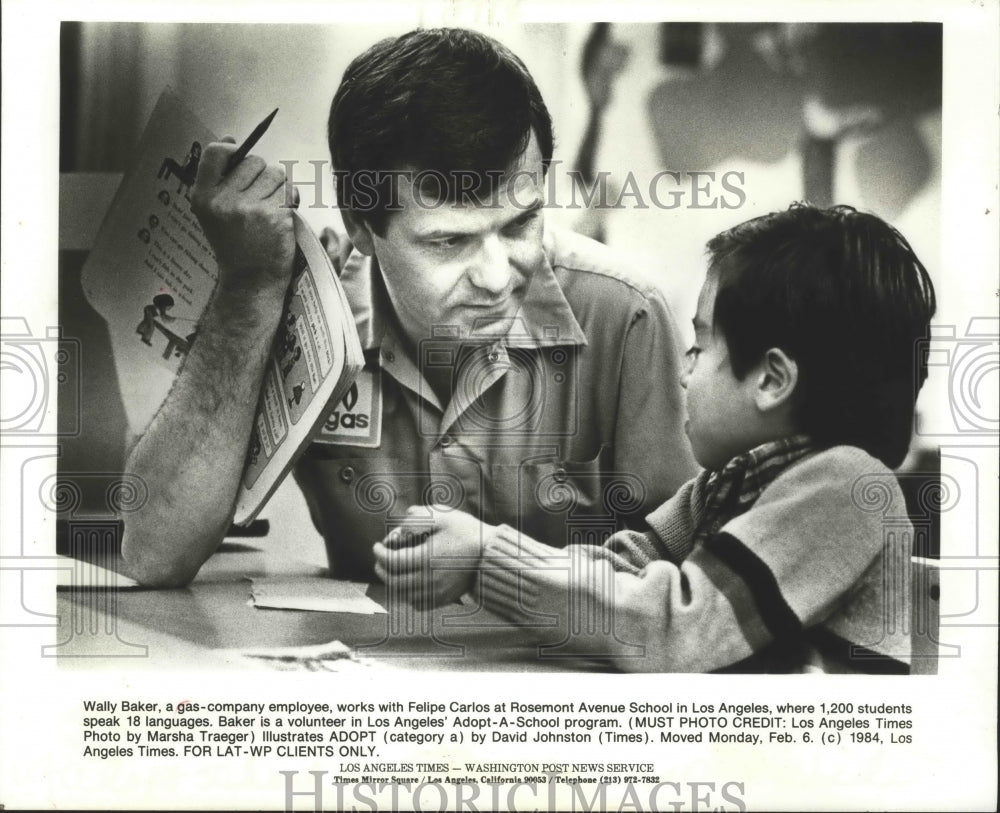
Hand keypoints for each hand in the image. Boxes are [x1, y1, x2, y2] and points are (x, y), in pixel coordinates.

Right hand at [191, 138, 295, 296]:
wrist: (251, 280)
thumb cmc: (236, 245)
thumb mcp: (214, 212)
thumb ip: (220, 178)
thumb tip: (230, 139)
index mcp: (203, 197)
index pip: (216, 153)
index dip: (232, 149)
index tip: (239, 157)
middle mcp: (224, 200)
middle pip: (254, 161)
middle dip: (262, 175)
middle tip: (259, 199)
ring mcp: (249, 208)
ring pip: (276, 174)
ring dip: (278, 188)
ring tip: (270, 210)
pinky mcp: (274, 216)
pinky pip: (289, 191)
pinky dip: (290, 201)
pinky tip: (280, 218)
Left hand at [373, 505, 490, 608]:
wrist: (491, 554)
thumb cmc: (466, 532)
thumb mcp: (443, 516)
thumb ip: (417, 518)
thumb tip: (398, 527)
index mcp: (426, 559)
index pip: (392, 561)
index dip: (380, 553)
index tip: (377, 546)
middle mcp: (429, 580)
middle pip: (394, 581)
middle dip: (382, 569)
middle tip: (379, 559)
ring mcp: (437, 592)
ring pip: (403, 595)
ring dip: (392, 583)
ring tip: (390, 571)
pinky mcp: (444, 599)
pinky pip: (417, 604)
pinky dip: (407, 596)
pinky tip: (407, 584)